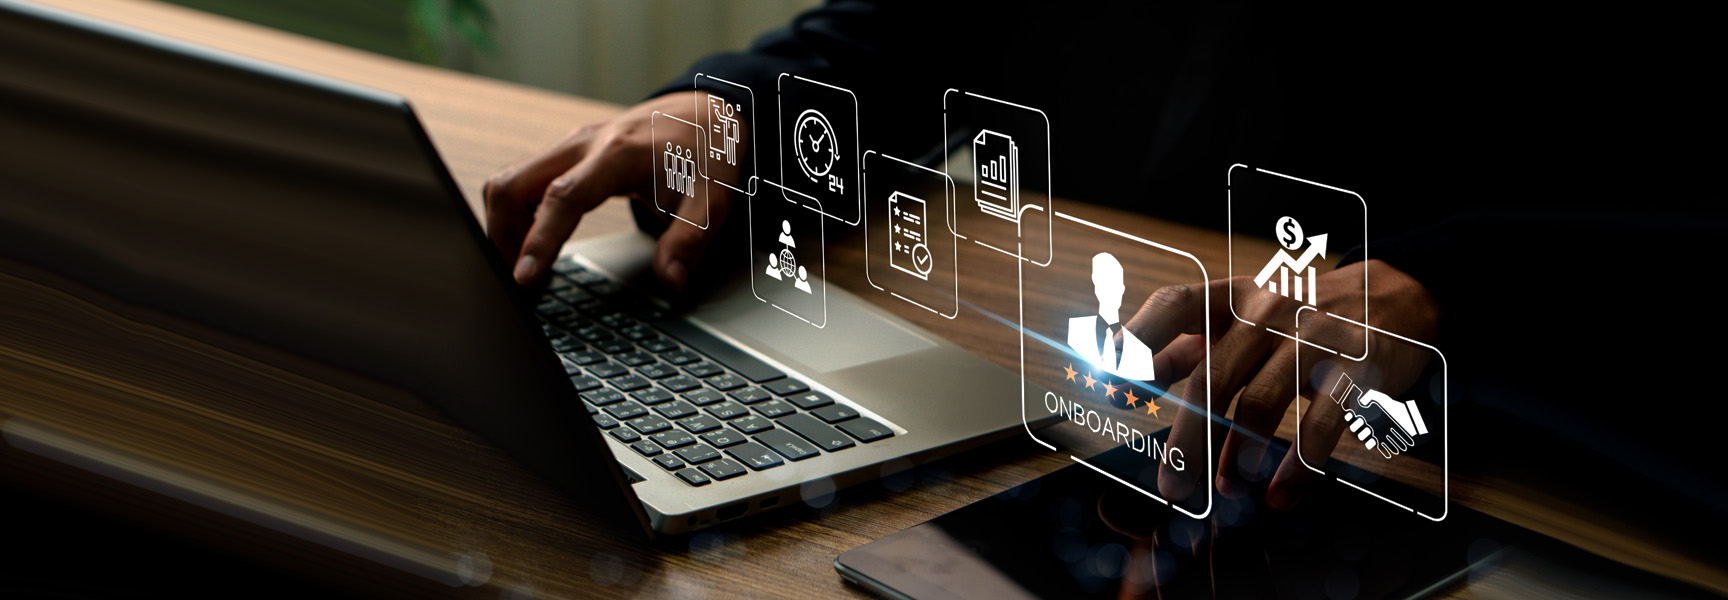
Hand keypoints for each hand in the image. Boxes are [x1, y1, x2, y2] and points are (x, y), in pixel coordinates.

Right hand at [483, 92, 743, 289]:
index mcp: (617, 154)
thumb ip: (689, 239)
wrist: (703, 113)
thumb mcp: (712, 199)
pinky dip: (515, 214)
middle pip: (512, 185)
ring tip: (521, 267)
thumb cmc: (705, 153)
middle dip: (503, 236)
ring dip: (504, 226)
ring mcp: (568, 147)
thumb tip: (670, 280)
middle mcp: (582, 145)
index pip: (562, 198)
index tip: (524, 278)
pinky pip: (521, 181)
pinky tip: (529, 241)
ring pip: (508, 182)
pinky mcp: (564, 154)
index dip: (539, 239)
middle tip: (516, 281)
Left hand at [1118, 259, 1439, 510]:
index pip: (1173, 305)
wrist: (1391, 298)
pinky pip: (1323, 421)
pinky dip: (1299, 464)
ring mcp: (1314, 335)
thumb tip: (1122, 367)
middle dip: (1187, 438)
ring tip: (1227, 490)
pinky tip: (1281, 493)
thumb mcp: (1241, 316)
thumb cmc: (1299, 316)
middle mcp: (1268, 309)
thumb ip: (1185, 342)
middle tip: (1172, 484)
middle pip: (1214, 375)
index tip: (1110, 384)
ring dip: (1239, 455)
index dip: (1138, 341)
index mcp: (1232, 295)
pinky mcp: (1357, 365)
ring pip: (1263, 401)